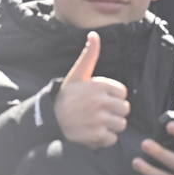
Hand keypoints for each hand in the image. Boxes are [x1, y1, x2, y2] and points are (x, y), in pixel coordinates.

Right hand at [54, 32, 130, 148]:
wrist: (48, 118)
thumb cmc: (67, 95)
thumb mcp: (78, 74)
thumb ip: (90, 54)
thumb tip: (94, 34)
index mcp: (99, 86)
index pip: (123, 93)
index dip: (114, 97)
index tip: (101, 99)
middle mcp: (99, 102)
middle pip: (124, 109)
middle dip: (115, 113)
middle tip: (100, 113)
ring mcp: (97, 119)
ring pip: (121, 124)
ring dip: (111, 127)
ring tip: (98, 124)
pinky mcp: (94, 136)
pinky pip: (112, 139)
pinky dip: (105, 139)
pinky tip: (94, 134)